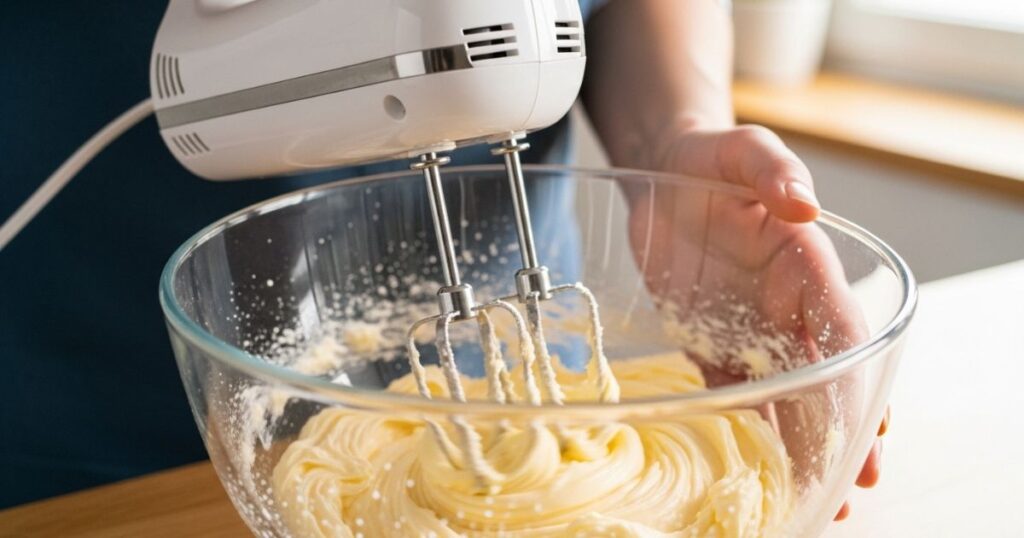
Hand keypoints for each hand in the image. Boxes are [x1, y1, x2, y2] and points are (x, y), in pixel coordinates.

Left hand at [621, 122, 886, 520]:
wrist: (658, 174)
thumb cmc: (707, 158)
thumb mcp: (740, 150)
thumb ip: (771, 169)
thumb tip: (803, 204)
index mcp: (806, 263)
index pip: (842, 327)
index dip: (857, 377)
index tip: (868, 425)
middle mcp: (787, 303)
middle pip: (826, 373)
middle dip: (844, 427)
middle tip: (858, 480)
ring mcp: (751, 328)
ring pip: (787, 394)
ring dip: (805, 443)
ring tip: (821, 493)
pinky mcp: (713, 343)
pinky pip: (735, 393)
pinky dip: (750, 430)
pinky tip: (761, 468)